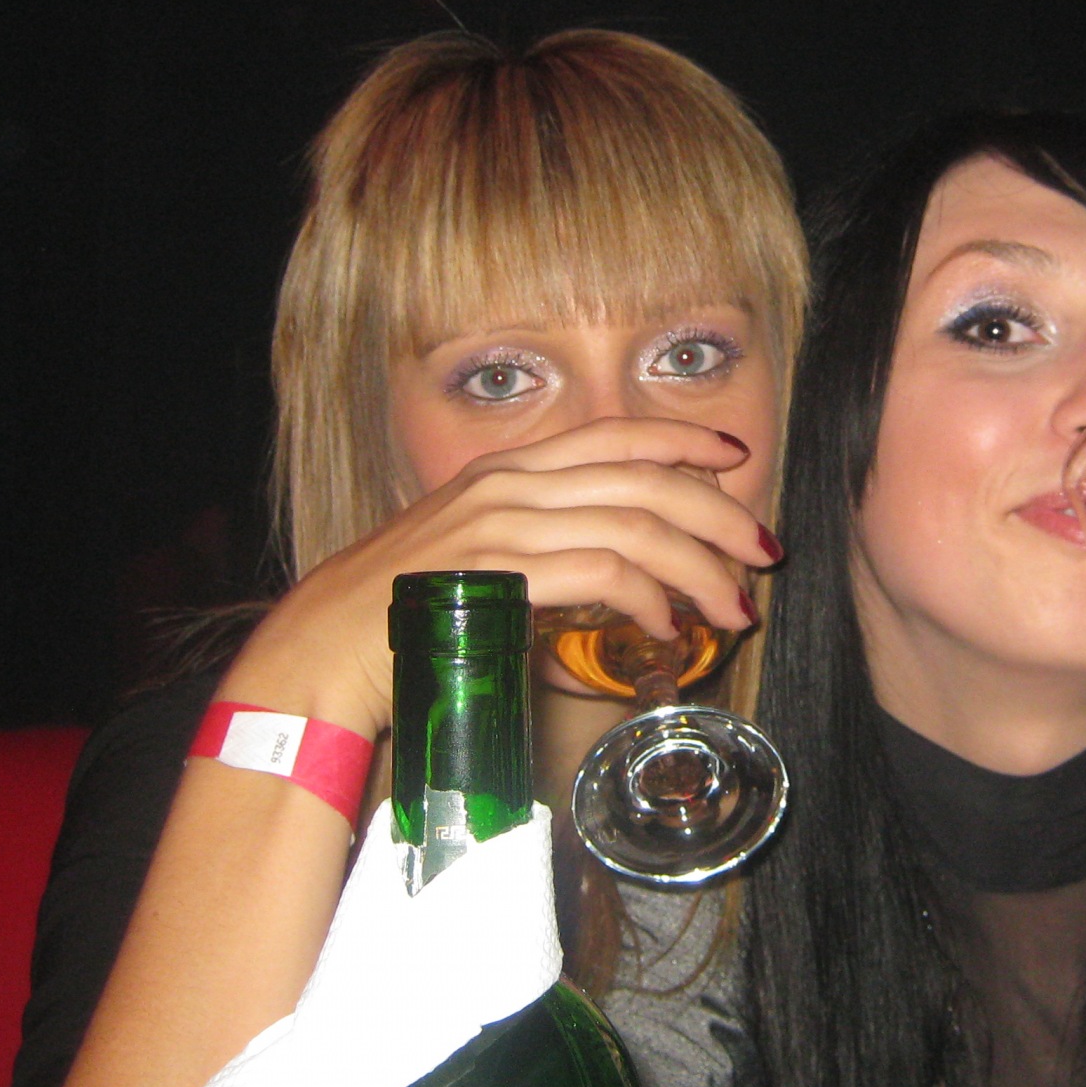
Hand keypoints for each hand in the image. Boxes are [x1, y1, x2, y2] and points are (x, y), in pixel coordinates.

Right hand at [218, 418, 777, 741]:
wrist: (322, 651)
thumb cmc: (395, 619)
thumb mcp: (473, 562)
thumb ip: (536, 553)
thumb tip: (611, 576)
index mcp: (505, 473)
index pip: (613, 435)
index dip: (682, 440)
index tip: (734, 457)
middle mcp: (509, 486)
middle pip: (644, 478)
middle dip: (719, 515)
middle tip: (763, 554)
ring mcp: (503, 526)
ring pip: (637, 527)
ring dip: (700, 571)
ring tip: (733, 610)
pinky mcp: (501, 573)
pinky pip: (604, 573)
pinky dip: (650, 601)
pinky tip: (667, 630)